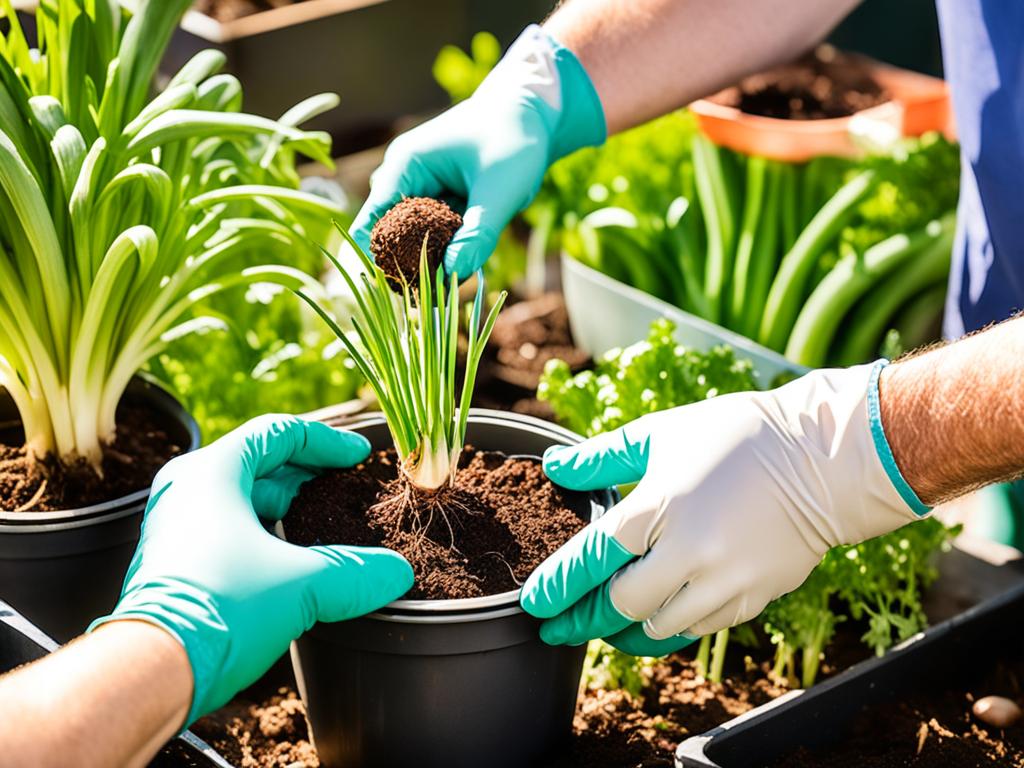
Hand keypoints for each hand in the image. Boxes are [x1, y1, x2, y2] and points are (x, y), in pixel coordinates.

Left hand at [90, 415, 412, 723]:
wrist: (150, 671)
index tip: (359, 456)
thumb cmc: (220, 608)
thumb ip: (355, 572)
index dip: (327, 441)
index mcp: (212, 472)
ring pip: (245, 500)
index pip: (279, 433)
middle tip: (347, 488)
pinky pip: (231, 531)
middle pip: (261, 465)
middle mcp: (188, 490)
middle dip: (309, 476)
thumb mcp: (303, 584)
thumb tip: (397, 573)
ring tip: (328, 525)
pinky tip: (296, 561)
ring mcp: (177, 527)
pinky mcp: (177, 562)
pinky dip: (267, 535)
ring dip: (289, 509)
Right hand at [351, 25, 604, 278]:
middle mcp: (404, 174)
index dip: (380, 258)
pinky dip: (444, 247)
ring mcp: (420, 184)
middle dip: (407, 264)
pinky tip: (460, 266)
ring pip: (413, 234)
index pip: (373, 219)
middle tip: (430, 297)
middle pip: (390, 232)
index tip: (398, 291)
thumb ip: (477, 234)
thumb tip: (453, 276)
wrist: (535, 113)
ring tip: (446, 287)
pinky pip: (433, 230)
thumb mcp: (500, 190)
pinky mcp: (439, 195)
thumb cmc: (515, 139)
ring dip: (428, 258)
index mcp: (406, 165)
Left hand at [521, 362, 926, 655]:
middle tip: (559, 626)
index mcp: (661, 506)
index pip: (593, 558)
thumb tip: (556, 468)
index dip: (558, 587)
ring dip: (626, 628)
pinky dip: (671, 625)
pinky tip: (657, 615)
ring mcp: (726, 580)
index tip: (535, 604)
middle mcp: (690, 551)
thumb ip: (602, 457)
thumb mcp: (661, 433)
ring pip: (658, 627)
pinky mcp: (753, 597)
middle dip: (584, 620)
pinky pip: (699, 628)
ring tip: (605, 622)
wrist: (824, 458)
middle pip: (620, 605)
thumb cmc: (737, 437)